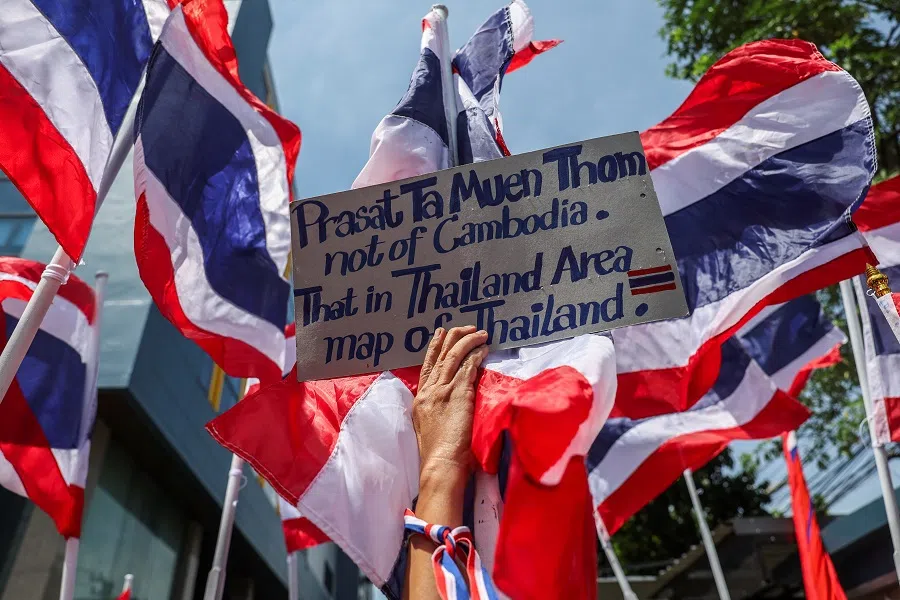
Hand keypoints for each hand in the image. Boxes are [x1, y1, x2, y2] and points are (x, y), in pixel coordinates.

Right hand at [412, 326, 488, 486]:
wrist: (440, 464)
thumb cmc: (438, 453)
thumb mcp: (427, 426)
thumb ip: (434, 410)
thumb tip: (445, 402)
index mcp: (420, 399)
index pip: (427, 367)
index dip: (434, 348)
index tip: (441, 334)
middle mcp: (429, 391)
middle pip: (440, 357)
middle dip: (452, 338)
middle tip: (464, 327)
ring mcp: (442, 391)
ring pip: (454, 357)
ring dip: (468, 342)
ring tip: (479, 333)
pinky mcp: (458, 394)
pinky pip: (468, 368)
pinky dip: (476, 356)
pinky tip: (484, 349)